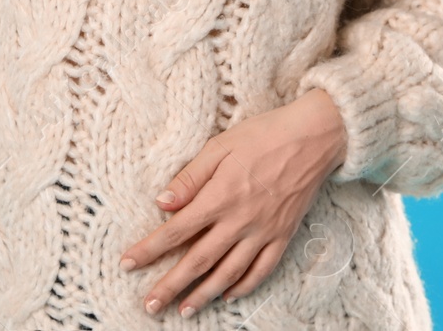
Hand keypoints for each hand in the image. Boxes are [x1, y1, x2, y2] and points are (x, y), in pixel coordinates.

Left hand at [119, 88, 346, 317]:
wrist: (313, 137)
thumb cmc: (263, 134)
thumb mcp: (220, 145)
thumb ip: (190, 177)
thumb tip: (163, 202)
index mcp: (220, 196)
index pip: (177, 229)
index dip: (150, 249)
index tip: (129, 263)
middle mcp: (240, 220)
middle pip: (198, 260)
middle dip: (171, 284)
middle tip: (151, 304)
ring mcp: (263, 232)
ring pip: (228, 273)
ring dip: (204, 294)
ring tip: (184, 309)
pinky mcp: (283, 236)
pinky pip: (261, 270)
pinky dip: (243, 287)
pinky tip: (227, 295)